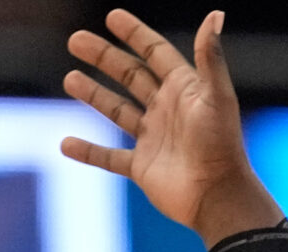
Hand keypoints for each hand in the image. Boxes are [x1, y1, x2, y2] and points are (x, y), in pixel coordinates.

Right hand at [61, 10, 283, 246]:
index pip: (156, 53)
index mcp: (185, 90)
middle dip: (104, 57)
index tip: (112, 17)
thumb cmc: (222, 146)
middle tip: (75, 40)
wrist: (218, 198)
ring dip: (93, 94)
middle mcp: (168, 111)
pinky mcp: (143, 168)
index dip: (135, 34)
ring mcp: (154, 139)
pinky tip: (65, 144)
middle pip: (130, 76)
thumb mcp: (217, 97)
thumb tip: (216, 15)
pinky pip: (109, 158)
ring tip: (69, 78)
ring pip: (117, 111)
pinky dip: (88, 152)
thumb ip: (211, 57)